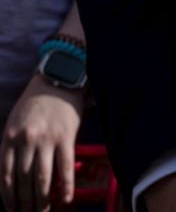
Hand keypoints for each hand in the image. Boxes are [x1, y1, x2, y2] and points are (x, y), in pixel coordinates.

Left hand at [2, 79, 80, 211]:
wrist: (58, 79)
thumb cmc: (35, 103)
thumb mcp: (15, 123)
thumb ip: (13, 147)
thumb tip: (15, 175)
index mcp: (10, 138)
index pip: (5, 176)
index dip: (8, 196)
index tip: (11, 209)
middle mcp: (26, 141)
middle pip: (24, 180)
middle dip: (25, 202)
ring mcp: (47, 140)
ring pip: (43, 178)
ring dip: (42, 199)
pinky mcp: (67, 137)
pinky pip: (66, 167)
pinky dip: (67, 185)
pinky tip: (66, 199)